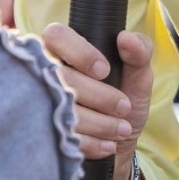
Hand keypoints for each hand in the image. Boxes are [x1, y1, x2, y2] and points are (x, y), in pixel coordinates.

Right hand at [40, 24, 153, 169]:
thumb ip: (140, 53)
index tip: (104, 71)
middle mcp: (43, 71)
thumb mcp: (138, 76)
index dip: (80, 52)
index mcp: (64, 48)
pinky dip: (90, 142)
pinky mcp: (42, 130)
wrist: (118, 142)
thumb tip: (126, 38)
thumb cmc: (123, 98)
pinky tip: (106, 144)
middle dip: (99, 95)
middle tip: (124, 107)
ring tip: (122, 129)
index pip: (57, 35)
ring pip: (60, 108)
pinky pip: (60, 135)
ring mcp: (39, 101)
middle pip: (61, 76)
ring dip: (98, 122)